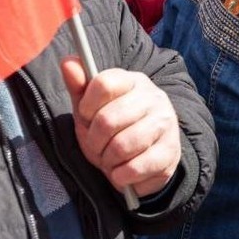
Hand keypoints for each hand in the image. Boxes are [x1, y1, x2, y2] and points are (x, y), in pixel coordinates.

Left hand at [62, 58, 181, 196]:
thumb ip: (79, 86)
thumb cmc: (112, 131)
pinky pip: (136, 168)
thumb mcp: (91, 109)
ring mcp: (165, 123)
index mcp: (132, 81)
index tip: (87, 118)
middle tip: (98, 147)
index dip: (87, 107)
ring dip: (108, 161)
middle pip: (108, 119)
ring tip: (111, 160)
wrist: (145, 160)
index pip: (103, 84)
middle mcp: (153, 97)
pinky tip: (123, 173)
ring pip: (122, 146)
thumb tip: (67, 61)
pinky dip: (121, 176)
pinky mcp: (171, 151)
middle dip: (94, 142)